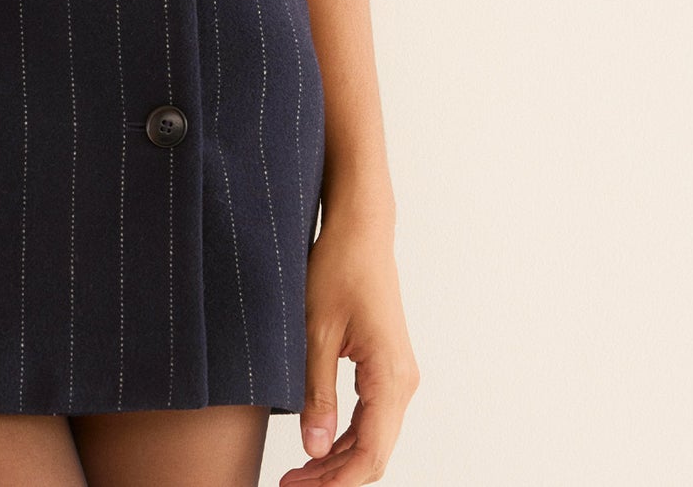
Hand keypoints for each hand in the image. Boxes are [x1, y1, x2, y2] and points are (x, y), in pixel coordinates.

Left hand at [281, 208, 419, 482]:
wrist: (360, 230)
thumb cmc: (338, 268)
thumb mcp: (316, 331)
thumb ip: (317, 392)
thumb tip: (313, 448)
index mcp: (390, 376)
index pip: (370, 453)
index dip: (336, 482)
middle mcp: (402, 381)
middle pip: (373, 453)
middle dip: (334, 477)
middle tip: (290, 485)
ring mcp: (398, 375)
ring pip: (373, 438)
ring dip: (338, 460)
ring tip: (297, 474)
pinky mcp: (387, 367)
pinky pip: (371, 417)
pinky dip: (346, 438)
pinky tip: (317, 446)